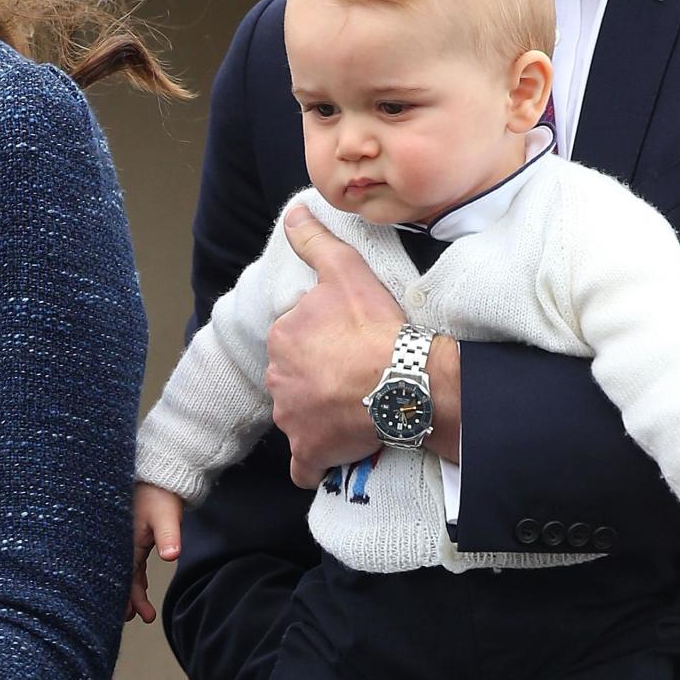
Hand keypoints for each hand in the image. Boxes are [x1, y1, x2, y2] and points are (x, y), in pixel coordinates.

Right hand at [128, 483, 183, 622]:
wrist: (160, 473)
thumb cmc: (161, 493)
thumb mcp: (166, 515)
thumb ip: (169, 536)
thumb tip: (171, 555)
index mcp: (124, 538)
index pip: (122, 574)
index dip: (127, 596)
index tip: (132, 614)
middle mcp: (119, 540)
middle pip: (118, 575)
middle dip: (124, 598)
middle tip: (131, 618)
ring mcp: (123, 537)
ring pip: (123, 570)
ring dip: (129, 590)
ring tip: (137, 612)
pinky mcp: (130, 535)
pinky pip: (128, 561)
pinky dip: (132, 576)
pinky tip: (138, 587)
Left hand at [268, 206, 460, 486]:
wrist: (402, 383)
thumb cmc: (376, 328)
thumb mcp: (345, 272)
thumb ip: (315, 242)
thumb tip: (295, 213)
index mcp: (282, 337)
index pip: (294, 345)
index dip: (322, 348)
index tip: (348, 349)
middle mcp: (277, 380)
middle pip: (293, 383)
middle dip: (316, 384)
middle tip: (354, 381)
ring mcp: (291, 420)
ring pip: (299, 420)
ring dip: (319, 419)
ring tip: (355, 413)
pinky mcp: (309, 452)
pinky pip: (304, 467)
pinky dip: (315, 464)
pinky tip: (333, 456)